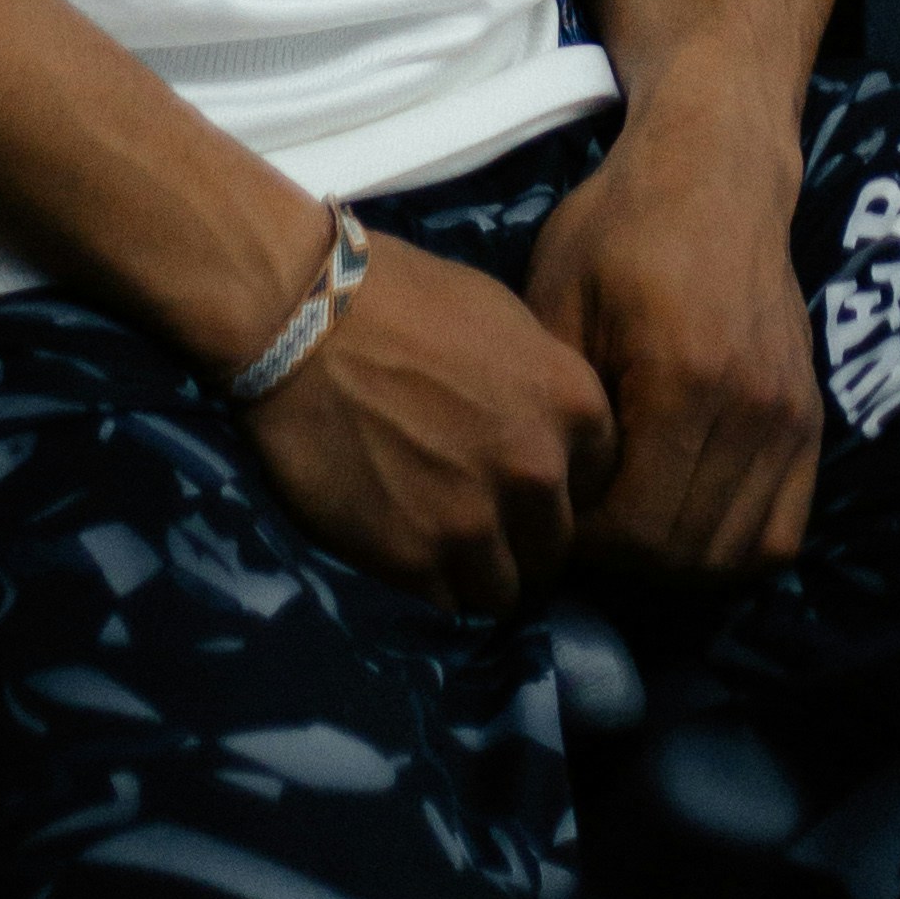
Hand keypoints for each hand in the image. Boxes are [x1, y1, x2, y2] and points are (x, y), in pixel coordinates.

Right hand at [244, 230, 618, 610]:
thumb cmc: (398, 296)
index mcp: (573, 406)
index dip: (563, 488)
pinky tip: (403, 546)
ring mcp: (478, 522)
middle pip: (558, 545)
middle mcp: (539, 472)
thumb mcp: (501, 319)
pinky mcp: (417, 560)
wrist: (298, 317)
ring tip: (442, 547)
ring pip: (509, 591)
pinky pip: (448, 602)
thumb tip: (548, 433)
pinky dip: (430, 584)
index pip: (601, 485)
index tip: (524, 485)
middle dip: (525, 539)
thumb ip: (540, 390)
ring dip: (481, 575)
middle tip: (480, 522)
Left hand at [522, 73, 820, 578]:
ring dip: (674, 562)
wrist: (717, 171)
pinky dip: (730, 546)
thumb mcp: (557, 299)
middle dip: (622, 562)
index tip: (548, 509)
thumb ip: (555, 406)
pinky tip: (684, 516)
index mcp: (682, 376)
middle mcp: (751, 409)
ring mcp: (791, 419)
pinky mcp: (812, 420)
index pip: (636, 530)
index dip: (582, 544)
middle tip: (580, 523)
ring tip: (627, 521)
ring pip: (735, 555)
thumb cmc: (618, 227)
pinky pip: (781, 532)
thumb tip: (542, 499)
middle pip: (685, 555)